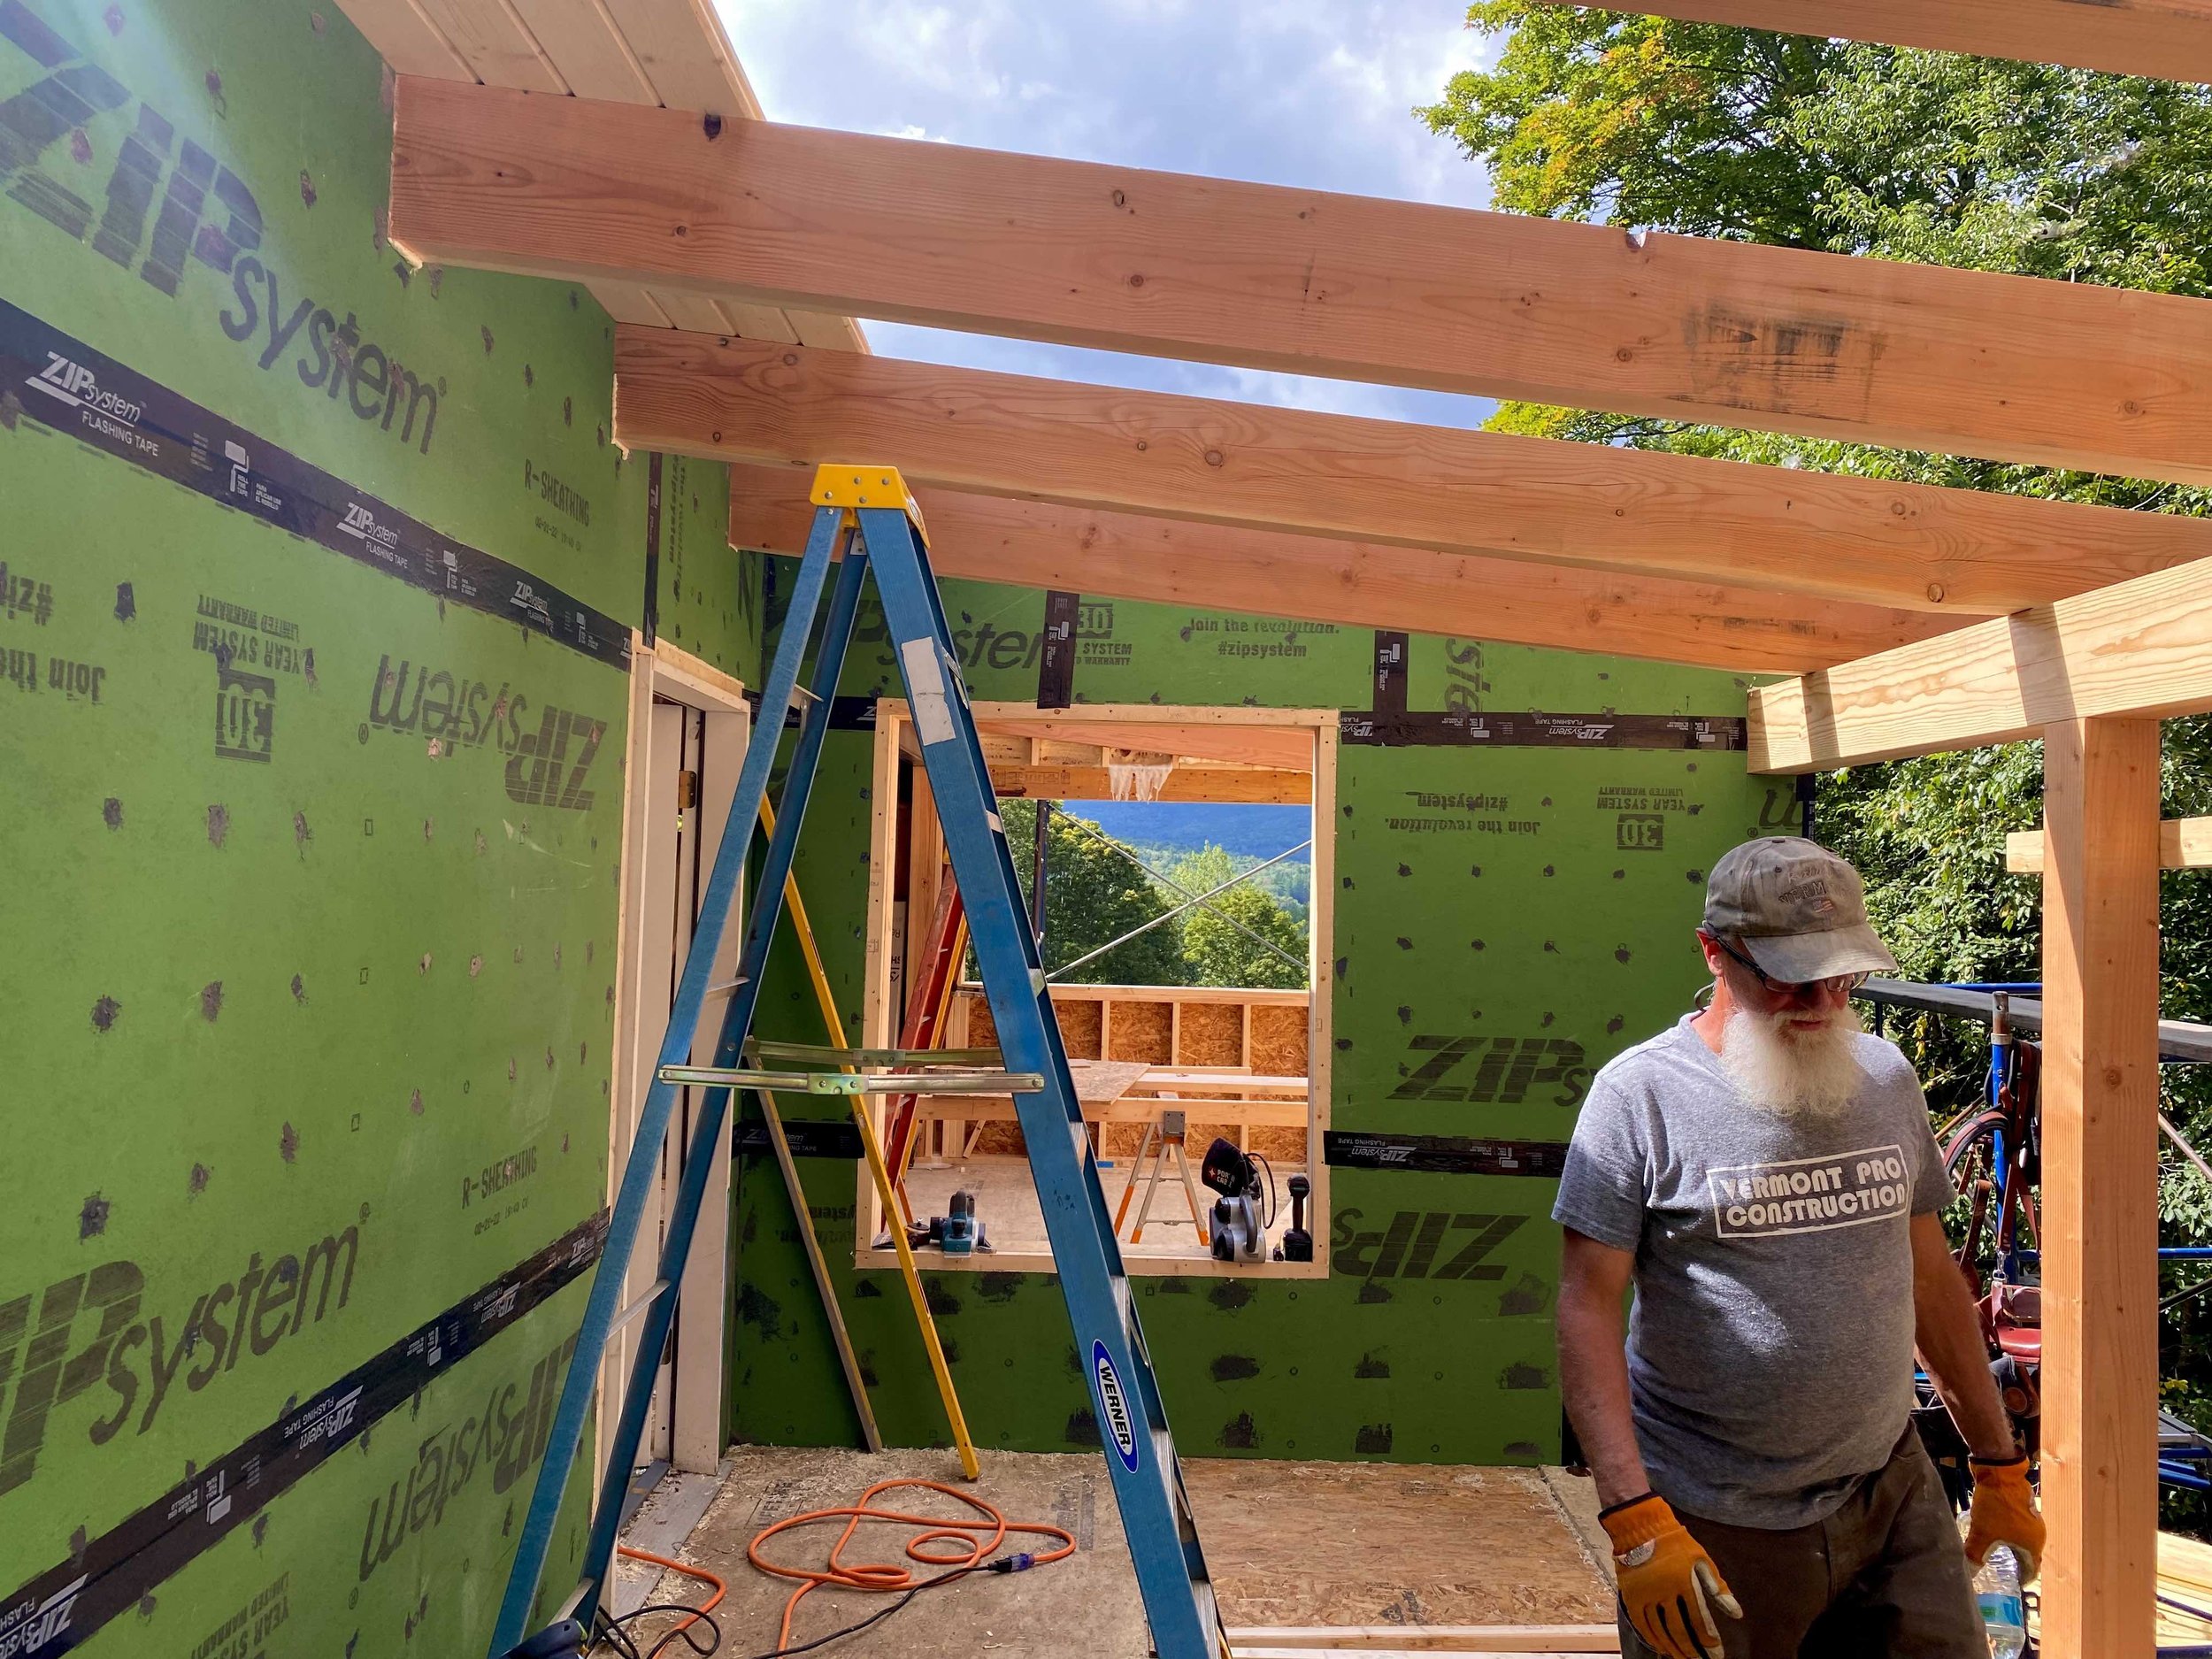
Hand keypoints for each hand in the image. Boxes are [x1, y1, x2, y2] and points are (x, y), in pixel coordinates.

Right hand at [1601, 1492, 1741, 1658]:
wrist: (1640, 1526)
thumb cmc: (1676, 1542)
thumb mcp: (1702, 1560)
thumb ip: (1719, 1588)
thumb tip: (1737, 1614)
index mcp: (1684, 1582)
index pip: (1699, 1620)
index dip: (1708, 1640)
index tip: (1716, 1653)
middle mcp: (1664, 1591)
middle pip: (1679, 1630)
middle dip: (1692, 1650)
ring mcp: (1645, 1594)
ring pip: (1660, 1631)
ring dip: (1673, 1648)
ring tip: (1683, 1658)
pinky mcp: (1631, 1595)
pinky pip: (1641, 1625)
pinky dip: (1652, 1639)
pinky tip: (1661, 1648)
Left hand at [1964, 1454, 2044, 1583]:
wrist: (2000, 1472)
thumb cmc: (1996, 1506)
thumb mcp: (1982, 1533)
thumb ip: (1975, 1554)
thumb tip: (1969, 1572)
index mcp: (2033, 1544)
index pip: (2032, 1569)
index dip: (2023, 1578)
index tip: (2015, 1586)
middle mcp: (2038, 1534)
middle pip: (2028, 1556)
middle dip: (2017, 1565)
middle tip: (2004, 1574)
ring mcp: (2032, 1519)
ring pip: (2023, 1541)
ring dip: (2013, 1550)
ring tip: (1998, 1556)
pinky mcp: (2024, 1507)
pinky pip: (2019, 1528)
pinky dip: (2011, 1536)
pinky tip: (1997, 1535)